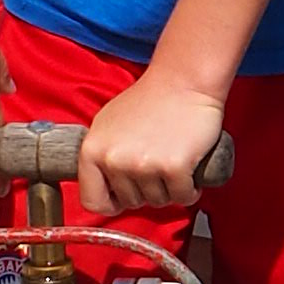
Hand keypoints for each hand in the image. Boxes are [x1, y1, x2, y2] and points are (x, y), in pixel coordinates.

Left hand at [78, 68, 226, 211]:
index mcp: (93, 151)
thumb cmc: (149, 100)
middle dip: (147, 190)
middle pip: (130, 202)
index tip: (124, 195)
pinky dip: (190, 189)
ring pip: (157, 201)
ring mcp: (144, 165)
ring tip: (172, 161)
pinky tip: (189, 169)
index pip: (93, 201)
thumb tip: (100, 186)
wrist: (184, 81)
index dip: (112, 201)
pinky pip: (183, 197)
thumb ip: (100, 155)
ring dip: (169, 189)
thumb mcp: (107, 124)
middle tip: (157, 163)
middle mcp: (115, 160)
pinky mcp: (174, 167)